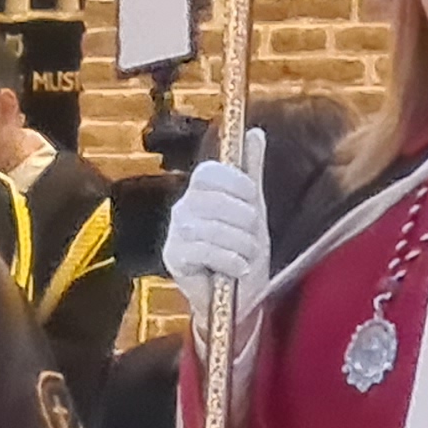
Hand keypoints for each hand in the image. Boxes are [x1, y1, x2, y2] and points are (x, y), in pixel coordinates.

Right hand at [163, 128, 269, 288]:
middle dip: (246, 222)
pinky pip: (204, 250)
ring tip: (246, 257)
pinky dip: (229, 260)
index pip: (210, 172)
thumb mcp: (252, 206)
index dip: (237, 184)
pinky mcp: (173, 257)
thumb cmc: (241, 248)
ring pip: (213, 228)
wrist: (236, 294)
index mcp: (200, 190)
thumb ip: (250, 170)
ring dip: (241, 245)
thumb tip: (254, 133)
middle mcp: (183, 207)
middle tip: (252, 239)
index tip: (253, 202)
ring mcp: (175, 232)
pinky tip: (237, 268)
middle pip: (216, 201)